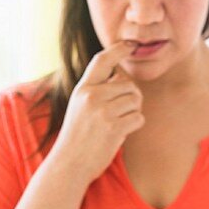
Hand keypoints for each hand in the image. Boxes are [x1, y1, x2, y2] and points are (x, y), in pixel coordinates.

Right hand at [51, 39, 144, 183]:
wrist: (70, 164)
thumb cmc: (77, 137)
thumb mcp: (79, 107)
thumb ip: (96, 91)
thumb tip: (122, 78)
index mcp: (82, 89)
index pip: (101, 61)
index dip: (117, 50)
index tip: (130, 44)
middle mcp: (92, 97)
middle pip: (128, 84)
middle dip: (132, 96)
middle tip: (125, 110)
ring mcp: (103, 112)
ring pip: (135, 100)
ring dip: (134, 111)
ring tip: (122, 122)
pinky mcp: (114, 128)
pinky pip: (138, 117)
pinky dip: (135, 124)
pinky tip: (123, 131)